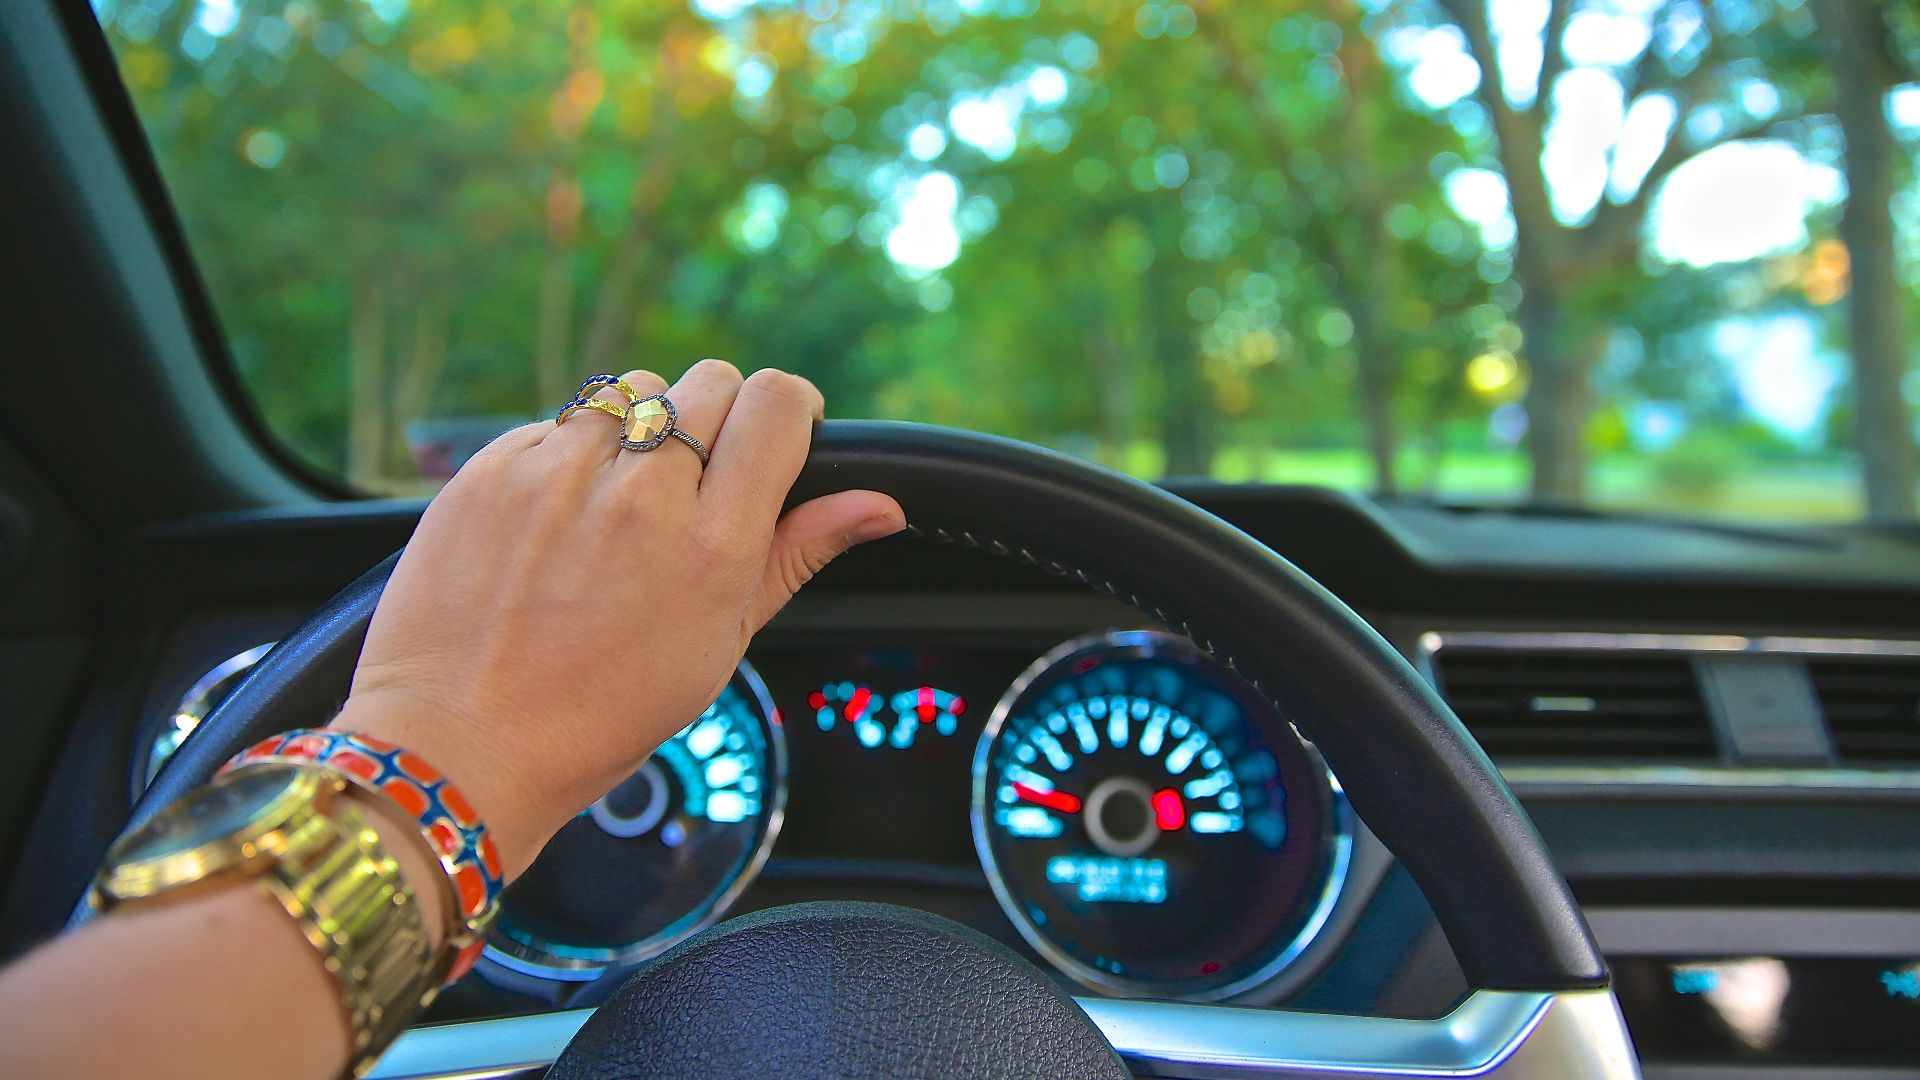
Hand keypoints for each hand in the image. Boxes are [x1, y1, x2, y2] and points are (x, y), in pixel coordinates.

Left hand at [331, 361, 902, 876]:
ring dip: (641, 427)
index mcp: (710, 546)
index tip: (778, 433)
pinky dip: (567, 457)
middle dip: (717, 419)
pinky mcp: (490, 469)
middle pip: (710, 380)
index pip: (774, 404)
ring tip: (620, 499)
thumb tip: (880, 506)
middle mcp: (639, 495)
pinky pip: (555, 423)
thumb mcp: (720, 644)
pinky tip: (557, 522)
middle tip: (695, 483)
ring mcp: (557, 475)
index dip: (787, 409)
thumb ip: (796, 554)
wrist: (462, 747)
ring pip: (632, 388)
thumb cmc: (601, 714)